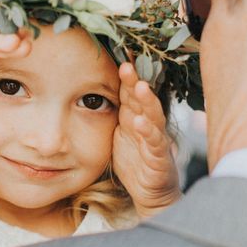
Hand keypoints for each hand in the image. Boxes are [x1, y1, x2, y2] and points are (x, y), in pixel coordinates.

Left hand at [112, 62, 180, 216]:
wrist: (151, 193)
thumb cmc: (135, 161)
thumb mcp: (118, 134)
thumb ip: (112, 113)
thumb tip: (88, 92)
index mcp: (134, 117)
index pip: (129, 91)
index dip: (125, 74)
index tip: (118, 53)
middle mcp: (146, 124)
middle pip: (141, 98)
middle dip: (134, 80)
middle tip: (126, 63)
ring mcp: (155, 140)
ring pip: (153, 115)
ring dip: (147, 101)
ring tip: (140, 86)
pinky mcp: (158, 158)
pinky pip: (154, 143)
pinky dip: (149, 132)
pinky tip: (141, 123)